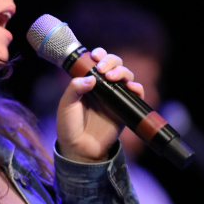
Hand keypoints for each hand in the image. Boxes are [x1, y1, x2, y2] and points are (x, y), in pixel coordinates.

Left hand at [56, 48, 143, 162]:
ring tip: (112, 78)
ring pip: (126, 76)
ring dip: (122, 71)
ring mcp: (115, 97)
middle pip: (114, 64)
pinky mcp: (125, 108)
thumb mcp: (66, 104)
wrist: (79, 149)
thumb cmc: (70, 126)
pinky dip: (137, 88)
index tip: (95, 56)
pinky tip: (131, 87)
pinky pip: (136, 95)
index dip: (100, 54)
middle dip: (111, 60)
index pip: (97, 62)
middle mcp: (103, 86)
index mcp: (88, 82)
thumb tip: (91, 78)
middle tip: (102, 69)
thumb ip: (75, 88)